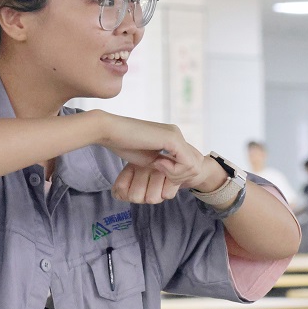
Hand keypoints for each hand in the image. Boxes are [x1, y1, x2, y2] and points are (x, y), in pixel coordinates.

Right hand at [95, 112, 225, 201]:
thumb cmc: (124, 144)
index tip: (161, 176)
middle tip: (161, 175)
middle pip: (197, 164)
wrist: (110, 131)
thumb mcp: (149, 158)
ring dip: (177, 175)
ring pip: (195, 165)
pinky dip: (174, 171)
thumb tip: (176, 173)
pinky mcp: (172, 138)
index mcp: (172, 137)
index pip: (191, 162)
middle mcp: (176, 134)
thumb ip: (164, 163)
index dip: (180, 175)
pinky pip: (187, 163)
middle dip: (181, 177)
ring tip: (157, 168)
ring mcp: (176, 135)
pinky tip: (157, 164)